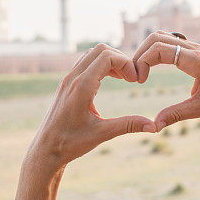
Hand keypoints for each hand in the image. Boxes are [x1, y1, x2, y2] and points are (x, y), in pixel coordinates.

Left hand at [30, 44, 154, 165]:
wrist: (46, 150)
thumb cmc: (71, 143)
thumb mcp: (102, 134)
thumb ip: (128, 125)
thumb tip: (154, 126)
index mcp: (81, 87)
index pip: (107, 56)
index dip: (126, 64)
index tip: (135, 81)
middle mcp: (72, 78)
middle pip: (100, 50)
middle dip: (120, 59)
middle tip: (132, 78)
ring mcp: (68, 79)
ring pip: (92, 54)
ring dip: (110, 61)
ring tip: (124, 78)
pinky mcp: (67, 84)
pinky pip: (86, 63)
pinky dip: (101, 66)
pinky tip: (110, 81)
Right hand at [132, 32, 199, 129]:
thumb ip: (175, 115)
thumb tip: (153, 125)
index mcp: (196, 61)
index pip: (159, 49)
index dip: (142, 61)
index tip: (138, 81)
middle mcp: (194, 49)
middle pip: (156, 38)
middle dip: (140, 54)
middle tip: (135, 76)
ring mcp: (195, 47)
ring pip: (162, 37)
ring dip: (147, 51)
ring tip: (140, 72)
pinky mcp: (194, 51)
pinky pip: (169, 42)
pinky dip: (155, 51)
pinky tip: (151, 68)